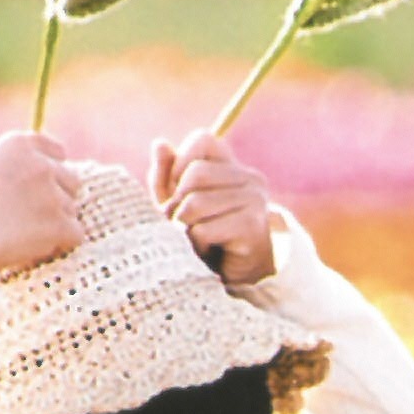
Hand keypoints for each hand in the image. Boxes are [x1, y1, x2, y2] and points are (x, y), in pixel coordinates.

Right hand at [0, 131, 87, 278]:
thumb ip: (16, 166)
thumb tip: (49, 171)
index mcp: (18, 143)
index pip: (57, 151)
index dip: (52, 171)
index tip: (42, 188)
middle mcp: (39, 164)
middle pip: (71, 180)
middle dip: (57, 197)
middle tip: (30, 217)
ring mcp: (52, 194)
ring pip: (71, 209)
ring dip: (54, 223)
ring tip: (19, 234)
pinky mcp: (60, 225)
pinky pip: (76, 235)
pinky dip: (60, 244)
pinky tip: (32, 247)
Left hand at [154, 136, 283, 291]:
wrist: (237, 274)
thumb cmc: (205, 235)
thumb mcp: (178, 203)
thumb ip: (166, 176)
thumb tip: (159, 144)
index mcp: (232, 166)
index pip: (203, 138)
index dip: (181, 161)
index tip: (178, 190)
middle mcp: (249, 177)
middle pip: (195, 174)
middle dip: (177, 202)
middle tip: (181, 223)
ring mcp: (254, 201)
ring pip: (196, 204)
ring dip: (185, 227)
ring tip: (194, 238)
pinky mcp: (251, 226)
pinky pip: (204, 230)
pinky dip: (196, 245)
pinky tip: (207, 250)